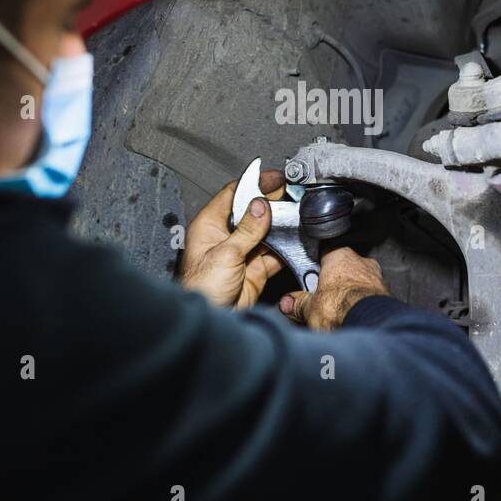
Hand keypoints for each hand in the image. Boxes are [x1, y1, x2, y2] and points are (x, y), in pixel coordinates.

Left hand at [178, 170, 285, 308]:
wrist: (211, 322)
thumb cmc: (201, 290)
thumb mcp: (225, 254)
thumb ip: (247, 230)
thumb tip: (260, 206)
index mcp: (209, 226)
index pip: (233, 195)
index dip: (254, 184)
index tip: (274, 178)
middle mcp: (225, 237)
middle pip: (252, 213)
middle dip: (273, 204)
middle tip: (292, 194)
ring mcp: (240, 254)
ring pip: (265, 233)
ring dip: (281, 226)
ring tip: (298, 215)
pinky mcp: (253, 271)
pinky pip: (273, 255)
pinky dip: (286, 249)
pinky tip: (296, 241)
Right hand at [279, 246, 388, 330]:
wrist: (370, 325)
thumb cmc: (342, 308)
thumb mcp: (309, 308)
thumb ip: (298, 304)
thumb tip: (287, 303)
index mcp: (339, 255)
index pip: (323, 252)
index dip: (315, 267)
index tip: (309, 279)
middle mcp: (360, 261)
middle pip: (342, 269)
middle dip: (334, 283)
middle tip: (322, 300)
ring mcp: (376, 277)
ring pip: (359, 282)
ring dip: (351, 294)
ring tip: (339, 312)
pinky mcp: (387, 294)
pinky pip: (371, 296)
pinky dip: (364, 305)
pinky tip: (355, 317)